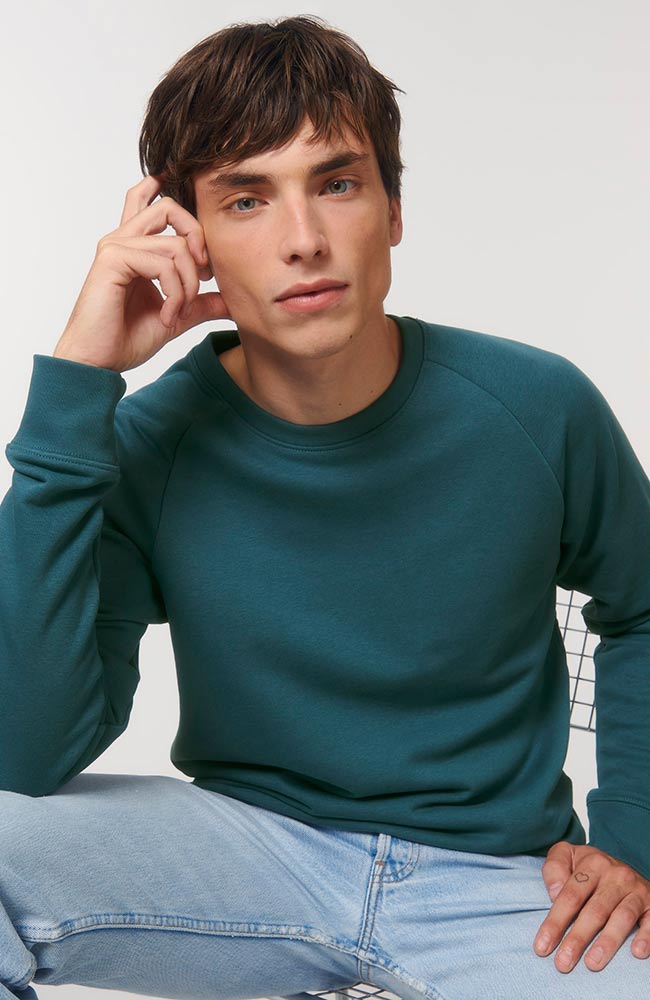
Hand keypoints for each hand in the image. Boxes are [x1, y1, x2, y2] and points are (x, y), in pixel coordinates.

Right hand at [53, 174, 231, 372]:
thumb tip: (232, 301)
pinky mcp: (113, 259)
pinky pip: (163, 264)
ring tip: (179, 312)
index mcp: (134, 247)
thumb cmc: (126, 339)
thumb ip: (201, 303)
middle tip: (206, 276)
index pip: (152, 204)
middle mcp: (123, 240)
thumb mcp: (177, 317)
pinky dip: (175, 293)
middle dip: (198, 239)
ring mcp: (116, 247)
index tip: (204, 260)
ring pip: (175, 244)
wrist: (99, 362)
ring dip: (189, 284)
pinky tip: (168, 316)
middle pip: (169, 208)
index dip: (184, 213)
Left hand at [533, 840, 649, 972]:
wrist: (621, 864)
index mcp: (592, 863)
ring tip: (592, 964)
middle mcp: (616, 875)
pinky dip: (646, 937)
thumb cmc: (587, 868)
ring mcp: (636, 890)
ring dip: (607, 943)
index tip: (542, 947)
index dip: (555, 922)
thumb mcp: (567, 856)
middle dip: (577, 938)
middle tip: (563, 963)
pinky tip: (636, 953)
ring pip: (622, 917)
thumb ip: (554, 868)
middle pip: (594, 910)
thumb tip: (554, 894)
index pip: (570, 896)